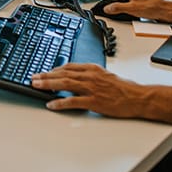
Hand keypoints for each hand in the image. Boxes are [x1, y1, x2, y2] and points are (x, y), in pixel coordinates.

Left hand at [31, 63, 145, 115]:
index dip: (53, 69)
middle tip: (33, 78)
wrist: (138, 97)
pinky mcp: (94, 101)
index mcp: (92, 69)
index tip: (43, 72)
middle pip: (63, 73)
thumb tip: (73, 77)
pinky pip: (73, 101)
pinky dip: (60, 102)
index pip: (68, 67)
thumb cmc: (123, 88)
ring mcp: (92, 89)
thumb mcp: (105, 75)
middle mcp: (90, 76)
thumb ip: (89, 75)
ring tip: (36, 86)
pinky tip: (51, 104)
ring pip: (65, 84)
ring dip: (48, 84)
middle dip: (46, 75)